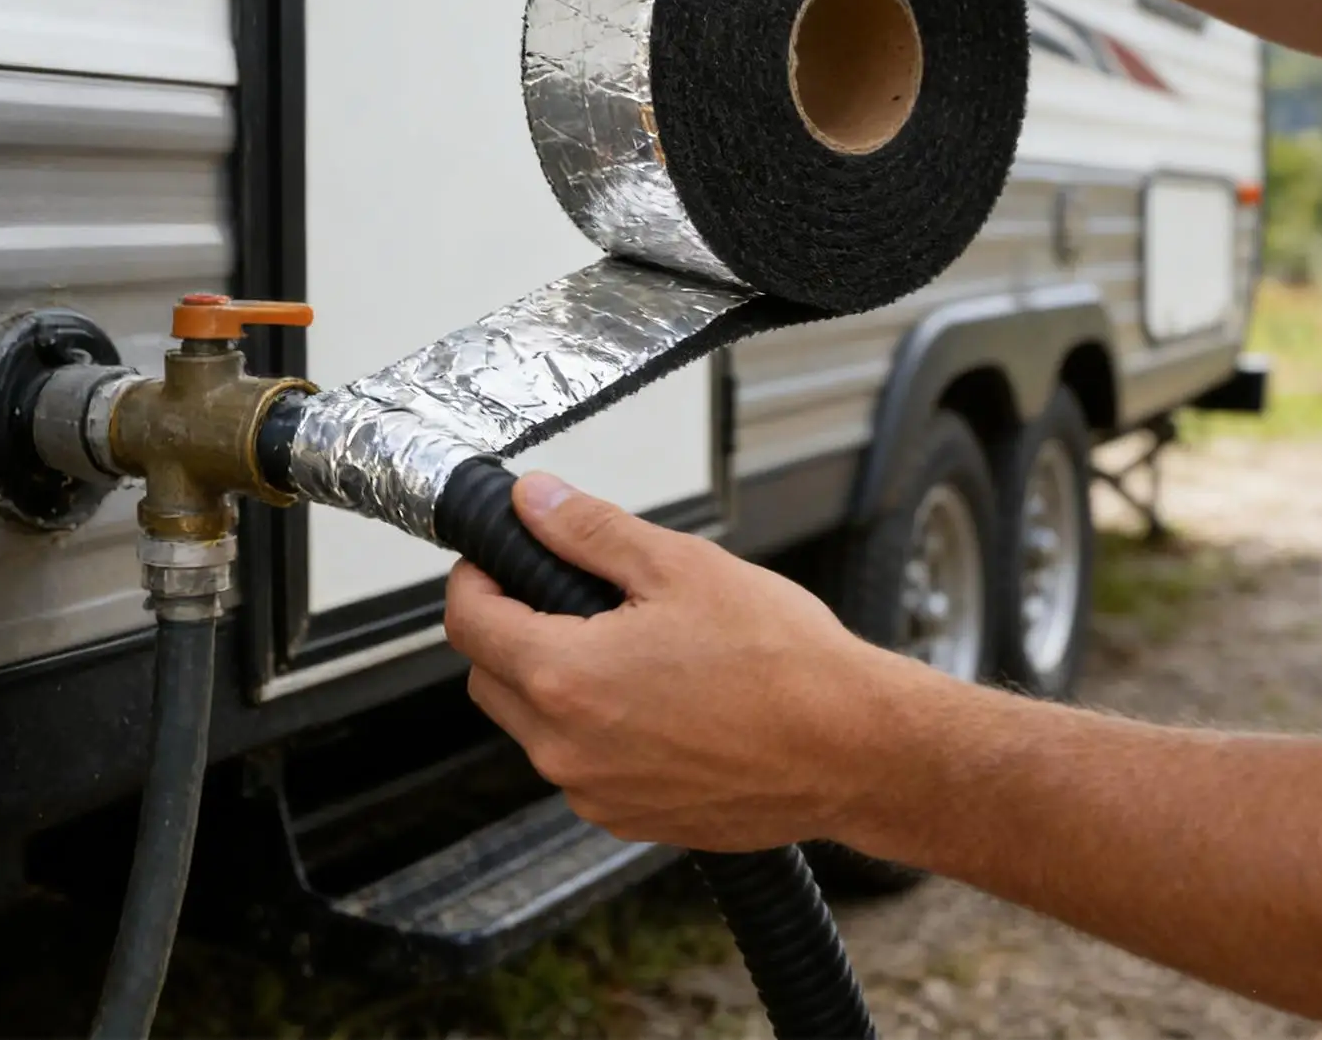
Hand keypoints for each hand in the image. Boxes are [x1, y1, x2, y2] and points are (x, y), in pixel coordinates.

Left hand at [443, 472, 893, 850]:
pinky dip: (597, 727)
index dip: (475, 575)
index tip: (499, 557)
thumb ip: (589, 532)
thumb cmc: (783, 662)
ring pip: (535, 725)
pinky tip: (660, 696)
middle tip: (569, 592)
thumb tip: (534, 502)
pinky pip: (582, 765)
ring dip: (557, 679)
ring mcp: (597, 794)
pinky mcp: (632, 819)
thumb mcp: (679, 565)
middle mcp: (566, 750)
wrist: (853, 748)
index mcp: (566, 678)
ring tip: (634, 644)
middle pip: (489, 676)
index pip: (468, 621)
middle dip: (510, 626)